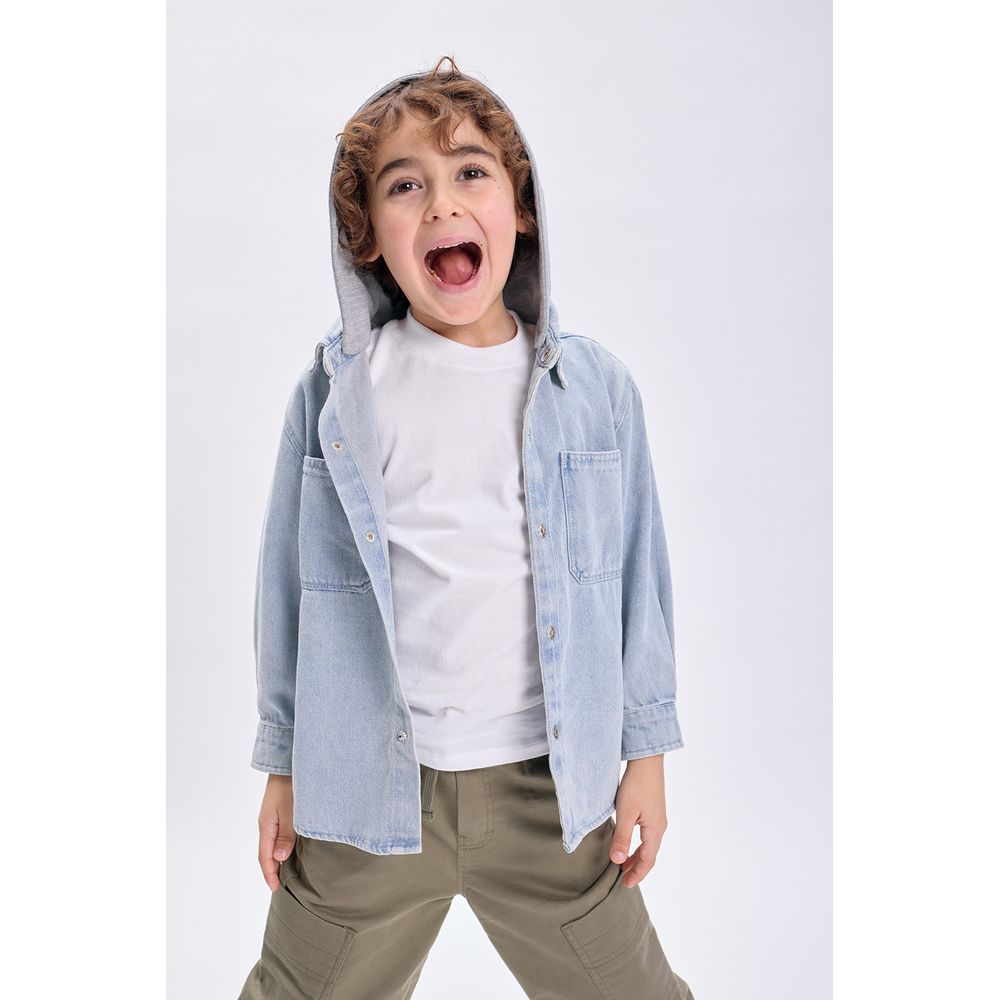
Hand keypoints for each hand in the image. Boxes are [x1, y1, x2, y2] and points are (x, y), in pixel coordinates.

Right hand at [258, 773, 295, 891]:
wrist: (287, 764)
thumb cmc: (290, 786)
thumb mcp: (291, 812)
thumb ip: (286, 835)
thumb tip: (279, 859)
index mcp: (266, 826)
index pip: (265, 857)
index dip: (270, 874)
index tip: (276, 889)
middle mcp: (266, 824)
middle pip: (267, 853)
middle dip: (273, 870)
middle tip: (281, 886)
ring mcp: (271, 819)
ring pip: (272, 845)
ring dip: (278, 859)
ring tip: (286, 873)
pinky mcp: (278, 813)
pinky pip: (277, 836)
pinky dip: (282, 847)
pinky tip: (291, 850)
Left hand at [610, 755, 667, 888]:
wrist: (646, 761)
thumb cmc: (637, 786)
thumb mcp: (626, 813)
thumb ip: (622, 838)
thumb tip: (618, 862)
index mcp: (655, 831)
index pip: (647, 860)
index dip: (637, 874)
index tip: (625, 885)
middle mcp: (659, 827)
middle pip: (649, 855)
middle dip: (636, 868)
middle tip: (622, 879)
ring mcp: (657, 818)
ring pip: (648, 845)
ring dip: (636, 856)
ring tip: (623, 864)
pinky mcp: (653, 810)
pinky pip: (646, 835)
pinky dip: (637, 844)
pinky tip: (627, 842)